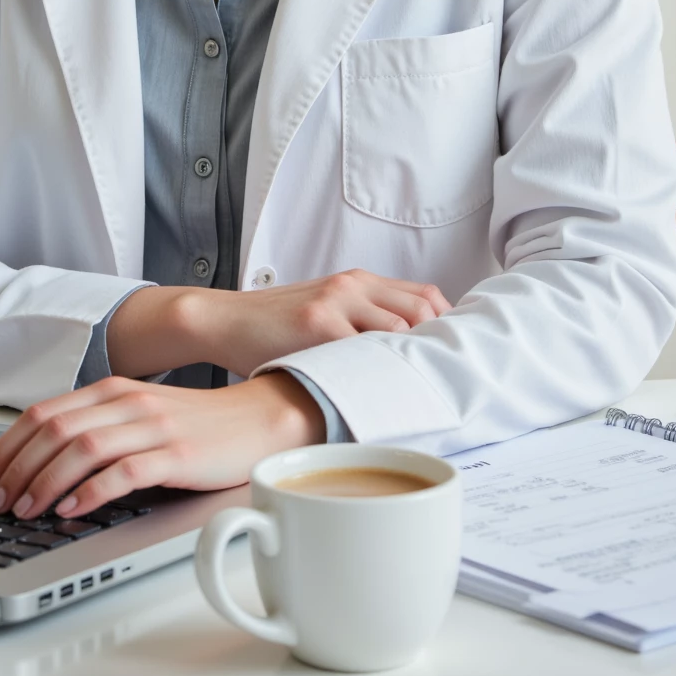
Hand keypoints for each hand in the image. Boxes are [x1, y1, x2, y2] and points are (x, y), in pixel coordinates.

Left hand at [0, 371, 324, 521]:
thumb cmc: (195, 425)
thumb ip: (97, 428)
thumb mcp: (139, 417)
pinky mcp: (177, 454)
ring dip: (46, 481)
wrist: (259, 418)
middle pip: (55, 429)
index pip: (43, 413)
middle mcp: (128, 402)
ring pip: (83, 447)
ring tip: (25, 510)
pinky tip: (72, 510)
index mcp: (112, 391)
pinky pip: (125, 472)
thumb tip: (41, 463)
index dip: (8, 447)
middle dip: (17, 468)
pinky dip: (91, 491)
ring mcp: (153, 426)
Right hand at [108, 269, 451, 380]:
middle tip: (440, 379)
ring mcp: (336, 303)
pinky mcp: (318, 325)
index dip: (446, 325)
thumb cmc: (275, 323)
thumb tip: (406, 352)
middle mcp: (353, 285)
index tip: (450, 356)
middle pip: (423, 309)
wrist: (225, 320)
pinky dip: (378, 374)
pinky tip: (383, 394)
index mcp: (358, 280)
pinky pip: (363, 350)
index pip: (425, 294)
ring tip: (417, 391)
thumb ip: (361, 317)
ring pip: (398, 329)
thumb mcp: (324, 307)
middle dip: (438, 345)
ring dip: (412, 361)